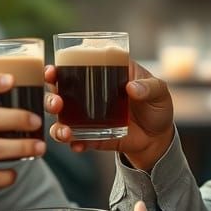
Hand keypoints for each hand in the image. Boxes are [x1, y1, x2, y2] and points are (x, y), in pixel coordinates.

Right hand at [44, 61, 175, 169]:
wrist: (158, 138)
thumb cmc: (157, 106)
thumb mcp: (159, 91)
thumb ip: (149, 87)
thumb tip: (132, 88)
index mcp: (102, 73)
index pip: (74, 66)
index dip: (57, 68)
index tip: (52, 72)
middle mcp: (88, 94)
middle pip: (59, 92)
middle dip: (51, 97)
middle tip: (57, 103)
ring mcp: (87, 116)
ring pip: (61, 118)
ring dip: (57, 123)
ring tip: (64, 131)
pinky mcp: (91, 136)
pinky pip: (76, 139)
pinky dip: (73, 142)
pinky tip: (77, 144)